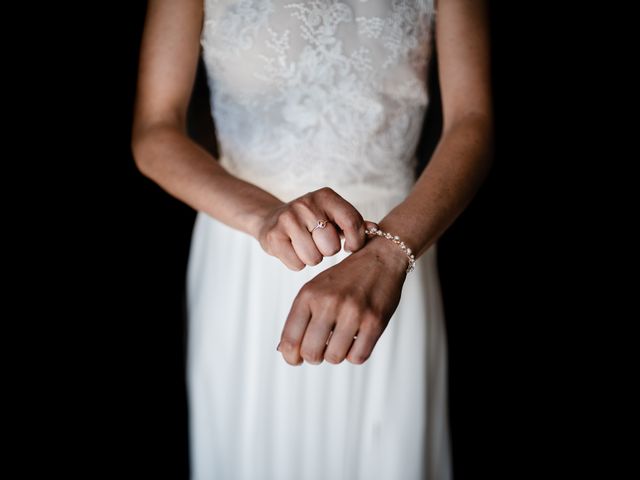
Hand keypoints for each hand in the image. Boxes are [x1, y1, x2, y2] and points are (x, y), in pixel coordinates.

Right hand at [256, 186, 378, 270]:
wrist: (273, 219)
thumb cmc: (312, 222)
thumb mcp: (334, 217)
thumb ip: (356, 224)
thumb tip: (377, 230)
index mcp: (326, 196)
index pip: (352, 223)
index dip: (356, 241)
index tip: (350, 246)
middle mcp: (306, 203)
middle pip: (331, 246)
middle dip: (327, 250)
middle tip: (319, 242)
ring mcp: (288, 218)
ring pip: (314, 258)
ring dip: (312, 258)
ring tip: (305, 246)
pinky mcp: (273, 235)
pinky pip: (296, 264)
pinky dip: (297, 263)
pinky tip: (292, 250)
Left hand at [276, 234, 408, 364]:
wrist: (380, 259)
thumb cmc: (344, 278)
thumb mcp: (315, 289)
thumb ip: (299, 318)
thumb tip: (284, 351)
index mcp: (309, 294)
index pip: (290, 340)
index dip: (291, 357)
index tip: (296, 359)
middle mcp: (328, 302)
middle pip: (311, 353)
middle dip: (314, 357)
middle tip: (321, 349)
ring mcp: (353, 312)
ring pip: (334, 358)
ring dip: (336, 355)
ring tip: (340, 341)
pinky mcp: (374, 321)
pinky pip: (358, 357)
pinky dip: (355, 355)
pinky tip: (356, 340)